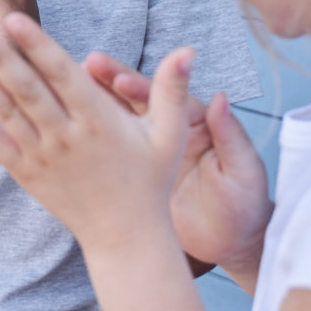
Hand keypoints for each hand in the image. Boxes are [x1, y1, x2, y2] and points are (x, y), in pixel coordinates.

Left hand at [0, 13, 193, 252]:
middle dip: (2, 60)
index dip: (39, 47)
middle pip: (29, 92)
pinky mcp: (27, 174)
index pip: (64, 76)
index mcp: (99, 122)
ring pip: (8, 113)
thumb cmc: (150, 182)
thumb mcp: (170, 137)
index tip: (17, 20)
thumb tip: (189, 50)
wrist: (126, 238)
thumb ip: (172, 91)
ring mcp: (43, 157)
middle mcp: (67, 137)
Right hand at [83, 52, 271, 272]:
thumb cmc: (244, 207)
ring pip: (120, 120)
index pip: (166, 100)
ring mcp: (152, 152)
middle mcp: (171, 133)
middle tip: (86, 66)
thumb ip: (230, 136)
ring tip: (66, 85)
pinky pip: (113, 149)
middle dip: (111, 82)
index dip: (143, 88)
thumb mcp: (242, 172)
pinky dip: (91, 134)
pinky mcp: (139, 173)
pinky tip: (67, 125)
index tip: (119, 80)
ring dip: (96, 102)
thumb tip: (220, 98)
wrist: (232, 245)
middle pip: (138, 100)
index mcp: (199, 125)